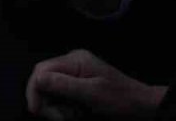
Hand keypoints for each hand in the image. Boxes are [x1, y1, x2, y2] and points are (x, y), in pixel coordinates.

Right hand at [26, 49, 166, 120]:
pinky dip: (64, 109)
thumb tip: (38, 78)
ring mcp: (74, 75)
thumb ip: (64, 84)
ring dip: (57, 108)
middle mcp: (72, 64)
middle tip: (62, 118)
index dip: (35, 90)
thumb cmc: (121, 99)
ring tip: (74, 116)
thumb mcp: (91, 93)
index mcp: (75, 60)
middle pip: (43, 81)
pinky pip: (60, 98)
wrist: (140, 106)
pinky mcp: (77, 86)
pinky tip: (76, 114)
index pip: (41, 70)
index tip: (37, 110)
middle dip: (47, 102)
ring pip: (50, 92)